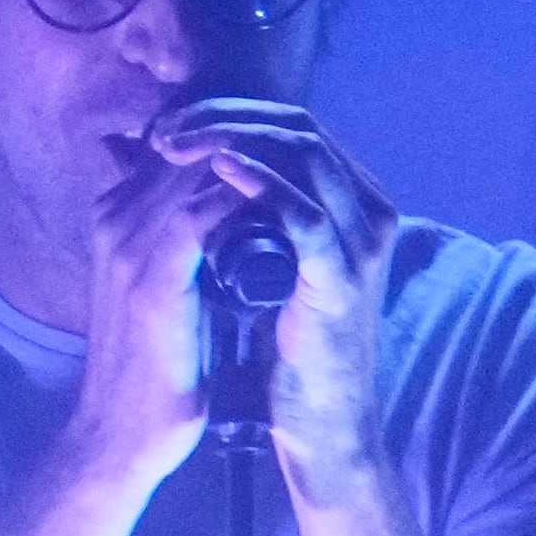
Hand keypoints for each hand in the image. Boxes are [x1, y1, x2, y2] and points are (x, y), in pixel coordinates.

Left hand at [132, 96, 405, 501]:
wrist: (314, 423)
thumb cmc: (283, 349)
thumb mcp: (266, 266)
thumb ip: (249, 215)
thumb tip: (192, 167)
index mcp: (352, 203)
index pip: (294, 127)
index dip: (230, 113)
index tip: (167, 124)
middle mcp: (368, 212)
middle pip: (299, 128)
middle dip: (226, 116)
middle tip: (167, 127)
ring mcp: (361, 244)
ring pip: (304, 155)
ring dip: (235, 138)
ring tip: (180, 142)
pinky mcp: (342, 279)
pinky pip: (304, 214)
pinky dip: (260, 185)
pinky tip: (218, 172)